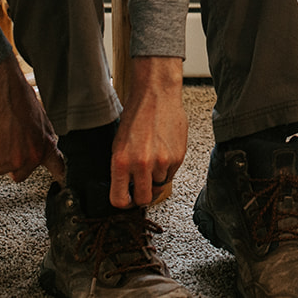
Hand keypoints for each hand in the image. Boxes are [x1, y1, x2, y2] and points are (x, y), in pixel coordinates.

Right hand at [0, 52, 64, 184]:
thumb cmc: (20, 101)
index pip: (57, 167)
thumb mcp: (40, 120)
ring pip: (1, 167)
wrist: (3, 94)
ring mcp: (13, 160)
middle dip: (13, 164)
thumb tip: (39, 146)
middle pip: (20, 175)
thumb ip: (41, 139)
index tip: (60, 181)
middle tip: (8, 146)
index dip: (59, 176)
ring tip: (0, 133)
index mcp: (45, 146)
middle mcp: (31, 158)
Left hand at [110, 56, 187, 208]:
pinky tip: (163, 150)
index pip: (120, 199)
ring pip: (159, 185)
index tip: (127, 200)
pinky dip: (167, 167)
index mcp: (122, 162)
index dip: (124, 203)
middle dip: (142, 196)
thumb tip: (126, 188)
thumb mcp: (119, 144)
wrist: (157, 95)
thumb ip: (122, 168)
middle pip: (143, 199)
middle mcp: (142, 165)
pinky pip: (171, 174)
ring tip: (153, 156)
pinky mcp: (178, 157)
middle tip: (142, 186)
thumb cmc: (136, 116)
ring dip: (156, 177)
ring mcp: (162, 162)